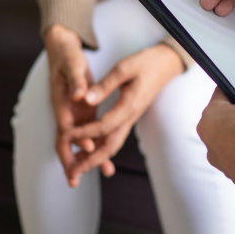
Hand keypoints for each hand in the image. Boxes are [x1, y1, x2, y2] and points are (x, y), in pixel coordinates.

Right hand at [44, 24, 112, 187]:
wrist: (62, 49)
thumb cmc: (67, 56)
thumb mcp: (72, 64)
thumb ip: (76, 80)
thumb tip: (78, 95)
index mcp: (61, 101)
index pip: (67, 125)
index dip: (76, 138)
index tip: (90, 148)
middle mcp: (66, 111)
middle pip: (66, 141)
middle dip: (71, 160)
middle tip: (75, 180)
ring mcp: (73, 113)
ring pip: (78, 140)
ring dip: (86, 157)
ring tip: (102, 171)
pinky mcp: (82, 111)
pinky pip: (87, 133)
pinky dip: (94, 145)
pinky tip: (105, 156)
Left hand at [65, 44, 183, 182]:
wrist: (167, 64)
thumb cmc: (146, 63)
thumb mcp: (124, 68)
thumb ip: (105, 85)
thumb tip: (86, 100)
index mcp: (129, 106)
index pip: (104, 127)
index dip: (84, 133)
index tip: (67, 135)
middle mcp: (130, 117)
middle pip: (110, 146)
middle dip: (91, 160)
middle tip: (73, 171)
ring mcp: (131, 118)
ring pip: (112, 144)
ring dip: (95, 158)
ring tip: (77, 167)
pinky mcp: (129, 115)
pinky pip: (114, 136)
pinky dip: (101, 146)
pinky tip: (90, 149)